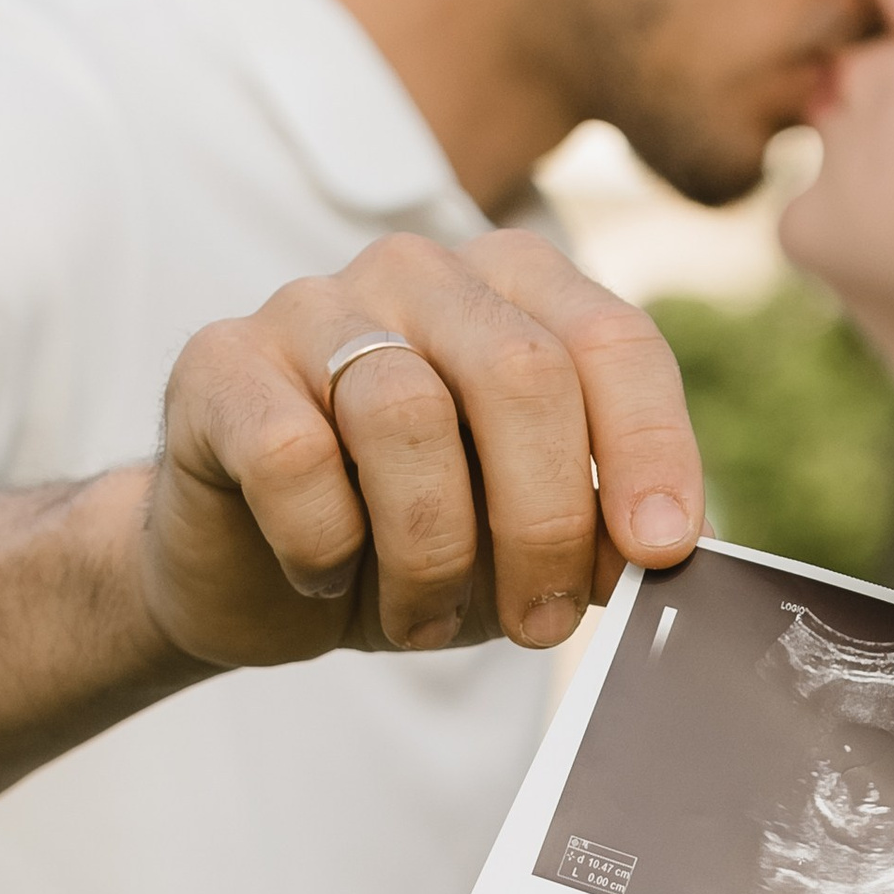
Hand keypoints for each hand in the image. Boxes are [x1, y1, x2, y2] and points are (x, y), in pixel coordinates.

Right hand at [136, 230, 705, 668]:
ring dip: (430, 554)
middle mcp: (420, 273)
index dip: (650, 449)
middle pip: (521, 373)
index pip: (613, 342)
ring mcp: (312, 305)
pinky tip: (324, 573)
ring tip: (422, 619)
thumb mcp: (527, 539)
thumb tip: (674, 545)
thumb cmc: (407, 542)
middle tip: (538, 621)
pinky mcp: (219, 362)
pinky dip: (323, 544)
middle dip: (544, 520)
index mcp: (517, 288)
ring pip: (406, 416)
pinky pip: (293, 457)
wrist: (248, 576)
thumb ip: (602, 524)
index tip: (661, 551)